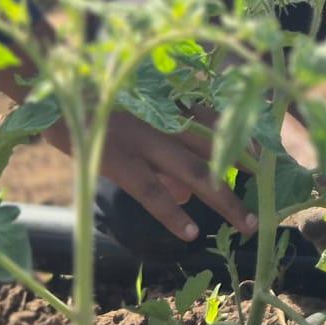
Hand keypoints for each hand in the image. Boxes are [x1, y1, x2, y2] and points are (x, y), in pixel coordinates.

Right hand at [42, 110, 256, 242]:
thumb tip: (186, 193)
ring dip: (225, 200)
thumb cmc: (100, 105)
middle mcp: (167, 119)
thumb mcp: (139, 116)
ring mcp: (145, 141)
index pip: (221, 123)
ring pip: (196, 174)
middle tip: (269, 200)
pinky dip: (173, 213)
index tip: (266, 163)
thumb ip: (165, 151)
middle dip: (247, 177)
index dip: (245, 143)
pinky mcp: (120, 161)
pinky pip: (153, 192)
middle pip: (218, 150)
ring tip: (245, 225)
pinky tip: (191, 233)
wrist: (56, 91)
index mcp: (172, 103)